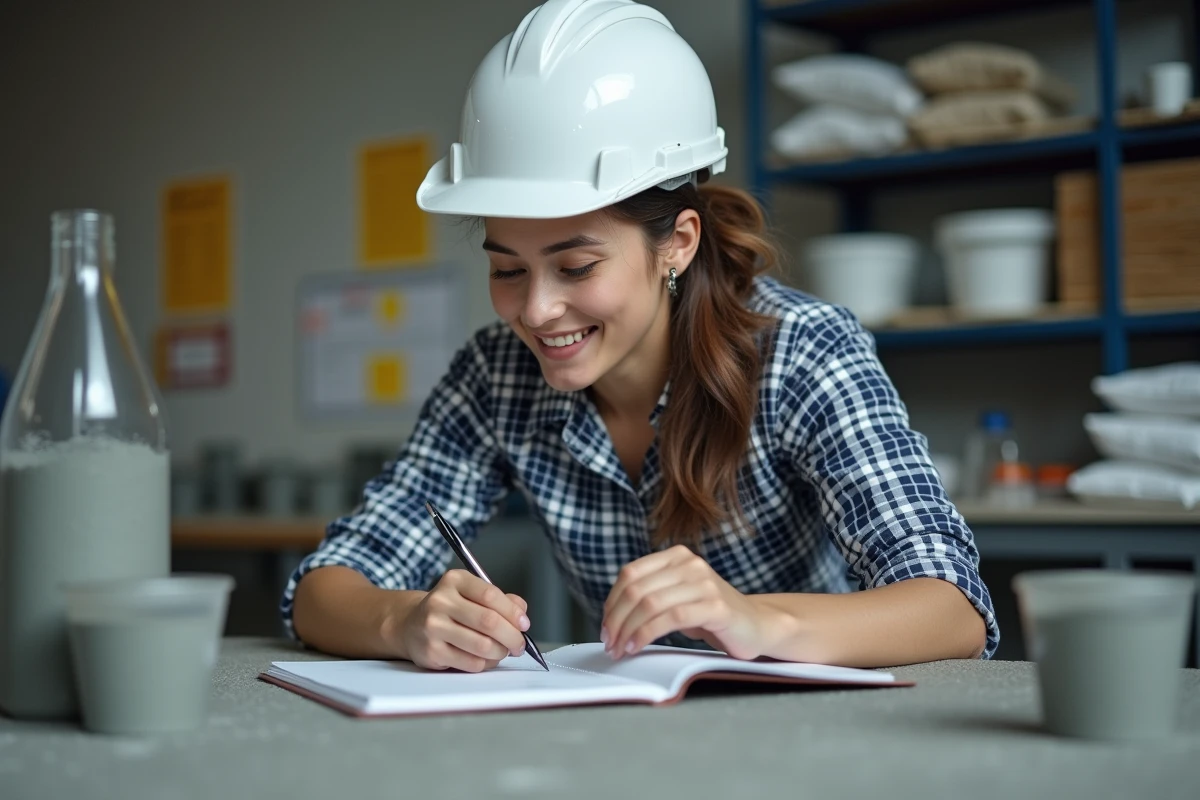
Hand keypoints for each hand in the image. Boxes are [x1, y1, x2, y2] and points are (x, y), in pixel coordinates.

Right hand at [400, 569, 529, 671]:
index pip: (490, 595)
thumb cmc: (449, 610)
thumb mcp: (471, 595)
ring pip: (482, 645)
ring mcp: (434, 627)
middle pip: (489, 622)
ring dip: (500, 652)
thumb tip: (521, 612)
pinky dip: (485, 663)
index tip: (524, 624)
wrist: (410, 625)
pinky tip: (485, 658)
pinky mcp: (432, 651)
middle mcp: (441, 601)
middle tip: (519, 645)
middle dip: (512, 637)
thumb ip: (500, 600)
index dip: (513, 612)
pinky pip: (471, 663)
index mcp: (455, 581)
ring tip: (502, 651)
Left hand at [602, 545, 764, 660]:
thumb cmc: (711, 616)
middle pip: (636, 589)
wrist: (756, 625)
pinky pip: (671, 618)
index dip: (611, 602)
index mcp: (677, 557)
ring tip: (620, 649)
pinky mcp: (715, 606)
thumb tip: (611, 616)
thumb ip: (650, 596)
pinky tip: (637, 646)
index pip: (630, 574)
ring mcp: (704, 583)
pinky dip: (647, 634)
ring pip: (650, 603)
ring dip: (628, 630)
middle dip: (616, 619)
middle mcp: (690, 564)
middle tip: (609, 643)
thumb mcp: (676, 598)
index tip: (605, 627)